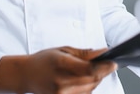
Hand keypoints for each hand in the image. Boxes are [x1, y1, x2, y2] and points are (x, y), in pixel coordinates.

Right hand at [0, 46, 116, 93]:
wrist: (26, 75)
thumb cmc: (44, 60)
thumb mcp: (63, 50)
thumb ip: (84, 53)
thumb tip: (102, 52)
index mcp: (60, 64)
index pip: (88, 69)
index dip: (104, 67)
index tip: (113, 62)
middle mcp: (60, 82)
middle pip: (92, 80)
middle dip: (102, 72)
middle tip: (106, 64)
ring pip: (90, 89)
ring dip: (95, 80)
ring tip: (90, 71)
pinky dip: (88, 88)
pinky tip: (83, 80)